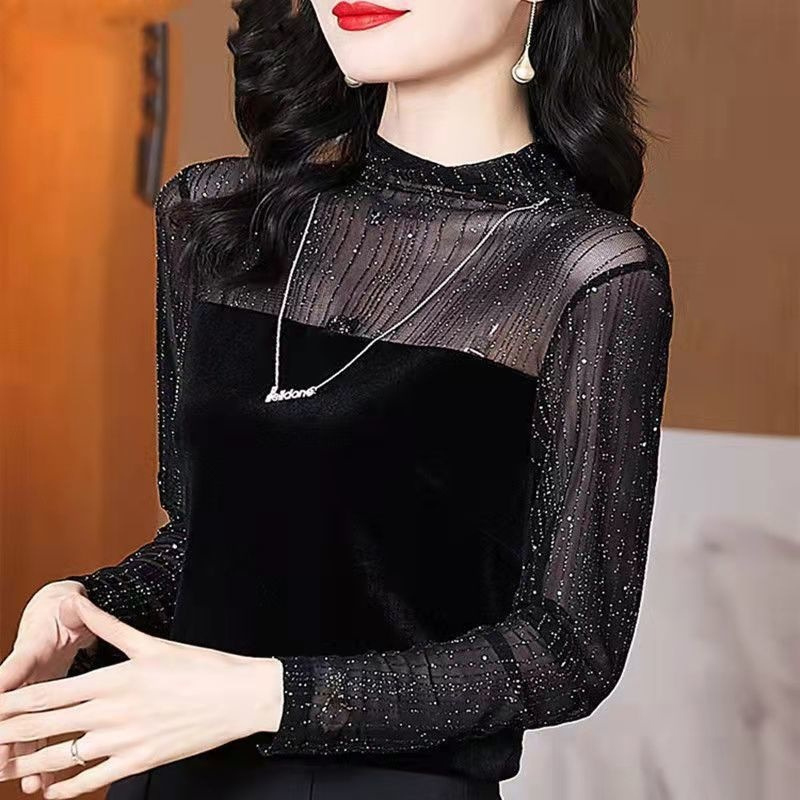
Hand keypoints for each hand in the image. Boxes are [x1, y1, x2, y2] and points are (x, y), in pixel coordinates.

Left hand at [0, 594, 284, 798]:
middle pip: (45, 727)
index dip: (10, 705)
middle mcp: (111, 712)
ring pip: (61, 758)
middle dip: (8, 735)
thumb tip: (76, 601)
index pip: (46, 695)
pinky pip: (92, 780)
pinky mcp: (138, 762)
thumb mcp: (150, 643)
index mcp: (112, 679)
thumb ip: (107, 626)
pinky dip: (67, 788)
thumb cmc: (198, 667)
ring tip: (2, 771)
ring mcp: (123, 741)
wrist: (237, 697)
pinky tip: (50, 792)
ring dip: (27, 766)